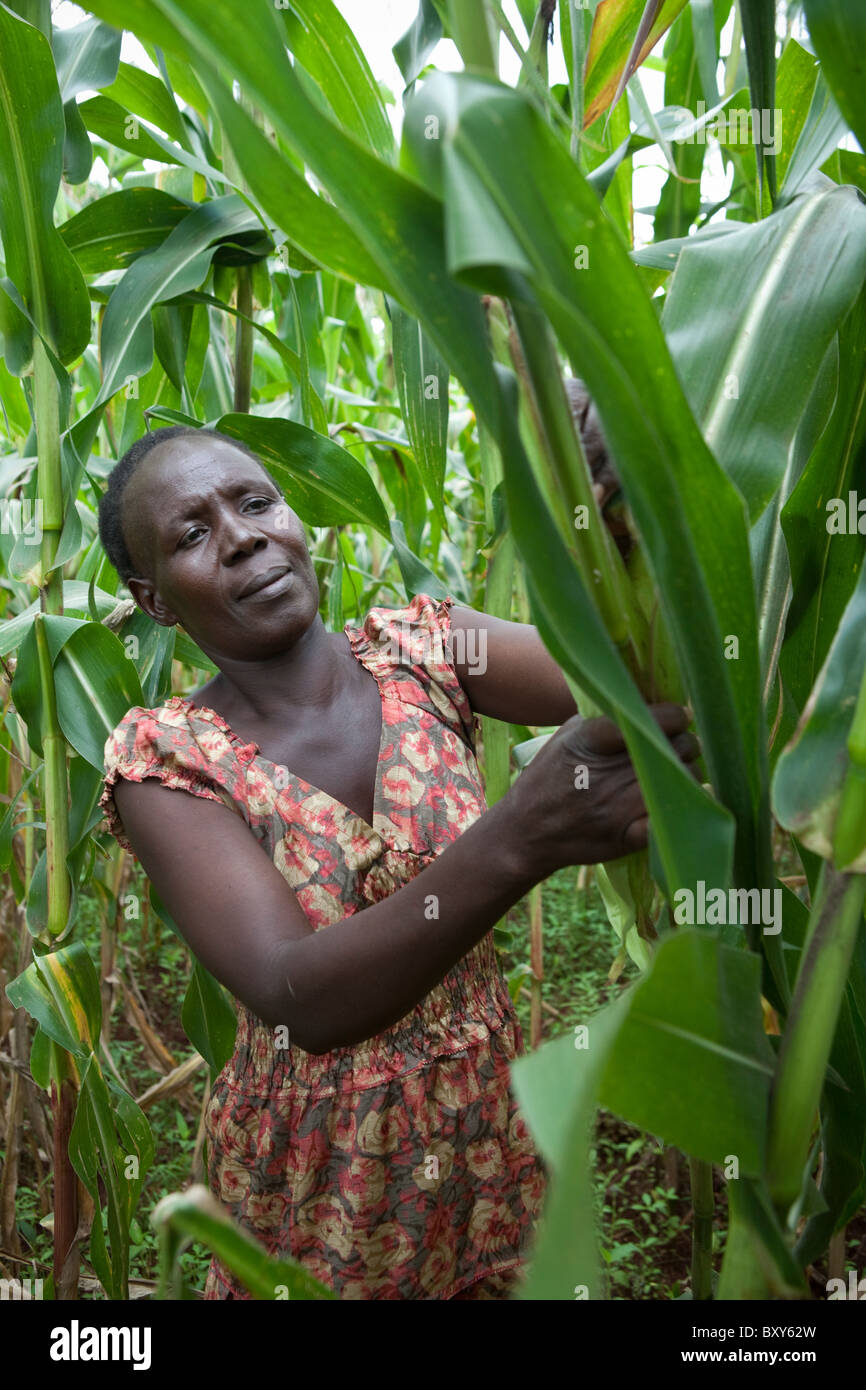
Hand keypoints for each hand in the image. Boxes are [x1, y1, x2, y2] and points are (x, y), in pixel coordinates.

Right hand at [507, 703, 700, 876]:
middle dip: (684, 743)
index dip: (673, 716)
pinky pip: (671, 818)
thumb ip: (602, 717)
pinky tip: (692, 798)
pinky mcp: (627, 836)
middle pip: (674, 748)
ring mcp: (618, 806)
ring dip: (688, 774)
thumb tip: (646, 699)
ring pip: (682, 780)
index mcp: (589, 742)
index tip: (681, 716)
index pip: (644, 719)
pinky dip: (687, 808)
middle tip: (679, 746)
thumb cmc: (549, 777)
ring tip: (677, 772)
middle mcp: (606, 773)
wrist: (526, 830)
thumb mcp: (566, 737)